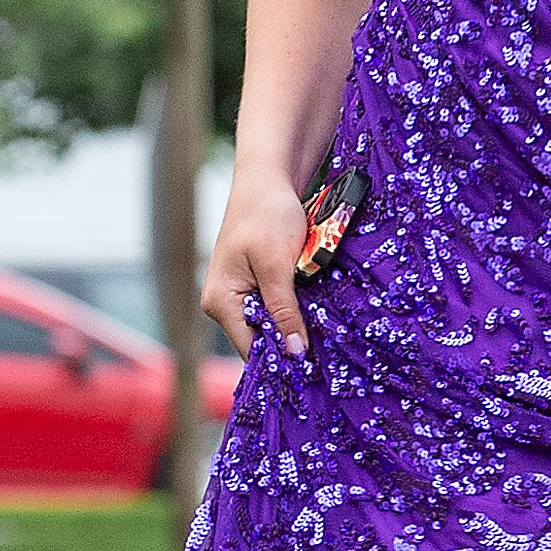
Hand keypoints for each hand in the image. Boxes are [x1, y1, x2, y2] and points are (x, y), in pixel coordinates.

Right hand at [203, 165, 311, 360]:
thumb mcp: (277, 266)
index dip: (282, 359)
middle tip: (330, 358)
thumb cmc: (268, 216)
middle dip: (292, 345)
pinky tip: (322, 316)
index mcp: (220, 302)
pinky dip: (298, 311)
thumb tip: (294, 352)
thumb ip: (284, 309)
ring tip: (330, 339)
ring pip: (273, 323)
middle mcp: (224, 302)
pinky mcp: (258, 282)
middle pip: (261, 338)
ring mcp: (241, 293)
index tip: (316, 371)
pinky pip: (278, 307)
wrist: (269, 179)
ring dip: (298, 328)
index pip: (251, 347)